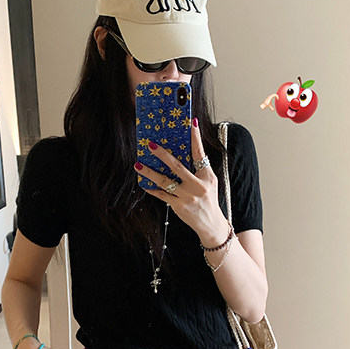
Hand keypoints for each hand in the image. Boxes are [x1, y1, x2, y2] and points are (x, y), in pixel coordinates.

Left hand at [134, 118, 229, 245]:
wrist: (211, 224)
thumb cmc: (209, 199)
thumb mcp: (209, 182)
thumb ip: (199, 169)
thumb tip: (182, 153)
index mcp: (207, 176)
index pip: (200, 154)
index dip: (196, 138)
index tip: (192, 123)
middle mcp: (197, 186)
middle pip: (177, 166)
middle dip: (163, 154)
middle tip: (150, 145)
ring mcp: (187, 197)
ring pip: (165, 181)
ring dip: (149, 172)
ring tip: (138, 165)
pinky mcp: (178, 206)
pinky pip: (162, 195)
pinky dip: (152, 189)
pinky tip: (144, 183)